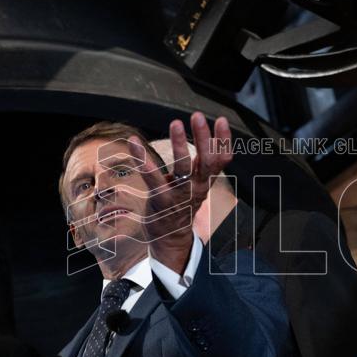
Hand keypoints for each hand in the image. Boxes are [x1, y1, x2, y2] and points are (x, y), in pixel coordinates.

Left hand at [130, 112, 232, 274]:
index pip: (222, 159)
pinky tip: (133, 142)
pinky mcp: (160, 200)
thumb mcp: (197, 184)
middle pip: (207, 161)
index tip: (220, 120)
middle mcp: (196, 187)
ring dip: (180, 145)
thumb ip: (202, 165)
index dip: (224, 140)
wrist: (171, 240)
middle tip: (197, 117)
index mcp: (206, 181)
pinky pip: (153, 178)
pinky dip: (142, 158)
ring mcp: (179, 195)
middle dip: (204, 138)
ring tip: (176, 124)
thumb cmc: (182, 205)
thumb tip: (210, 139)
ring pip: (183, 168)